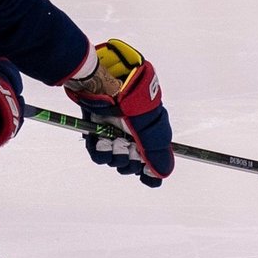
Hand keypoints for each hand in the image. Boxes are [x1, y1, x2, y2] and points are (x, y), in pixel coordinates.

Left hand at [65, 39, 173, 186]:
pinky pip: (97, 153)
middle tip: (125, 145)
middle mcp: (133, 135)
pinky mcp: (97, 132)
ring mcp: (114, 134)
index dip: (148, 170)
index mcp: (151, 133)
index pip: (152, 161)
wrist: (101, 83)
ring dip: (112, 154)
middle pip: (131, 164)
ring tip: (110, 139)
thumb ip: (156, 152)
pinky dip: (98, 150)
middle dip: (128, 160)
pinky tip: (99, 140)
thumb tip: (161, 174)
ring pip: (113, 160)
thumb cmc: (129, 101)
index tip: (144, 172)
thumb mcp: (149, 127)